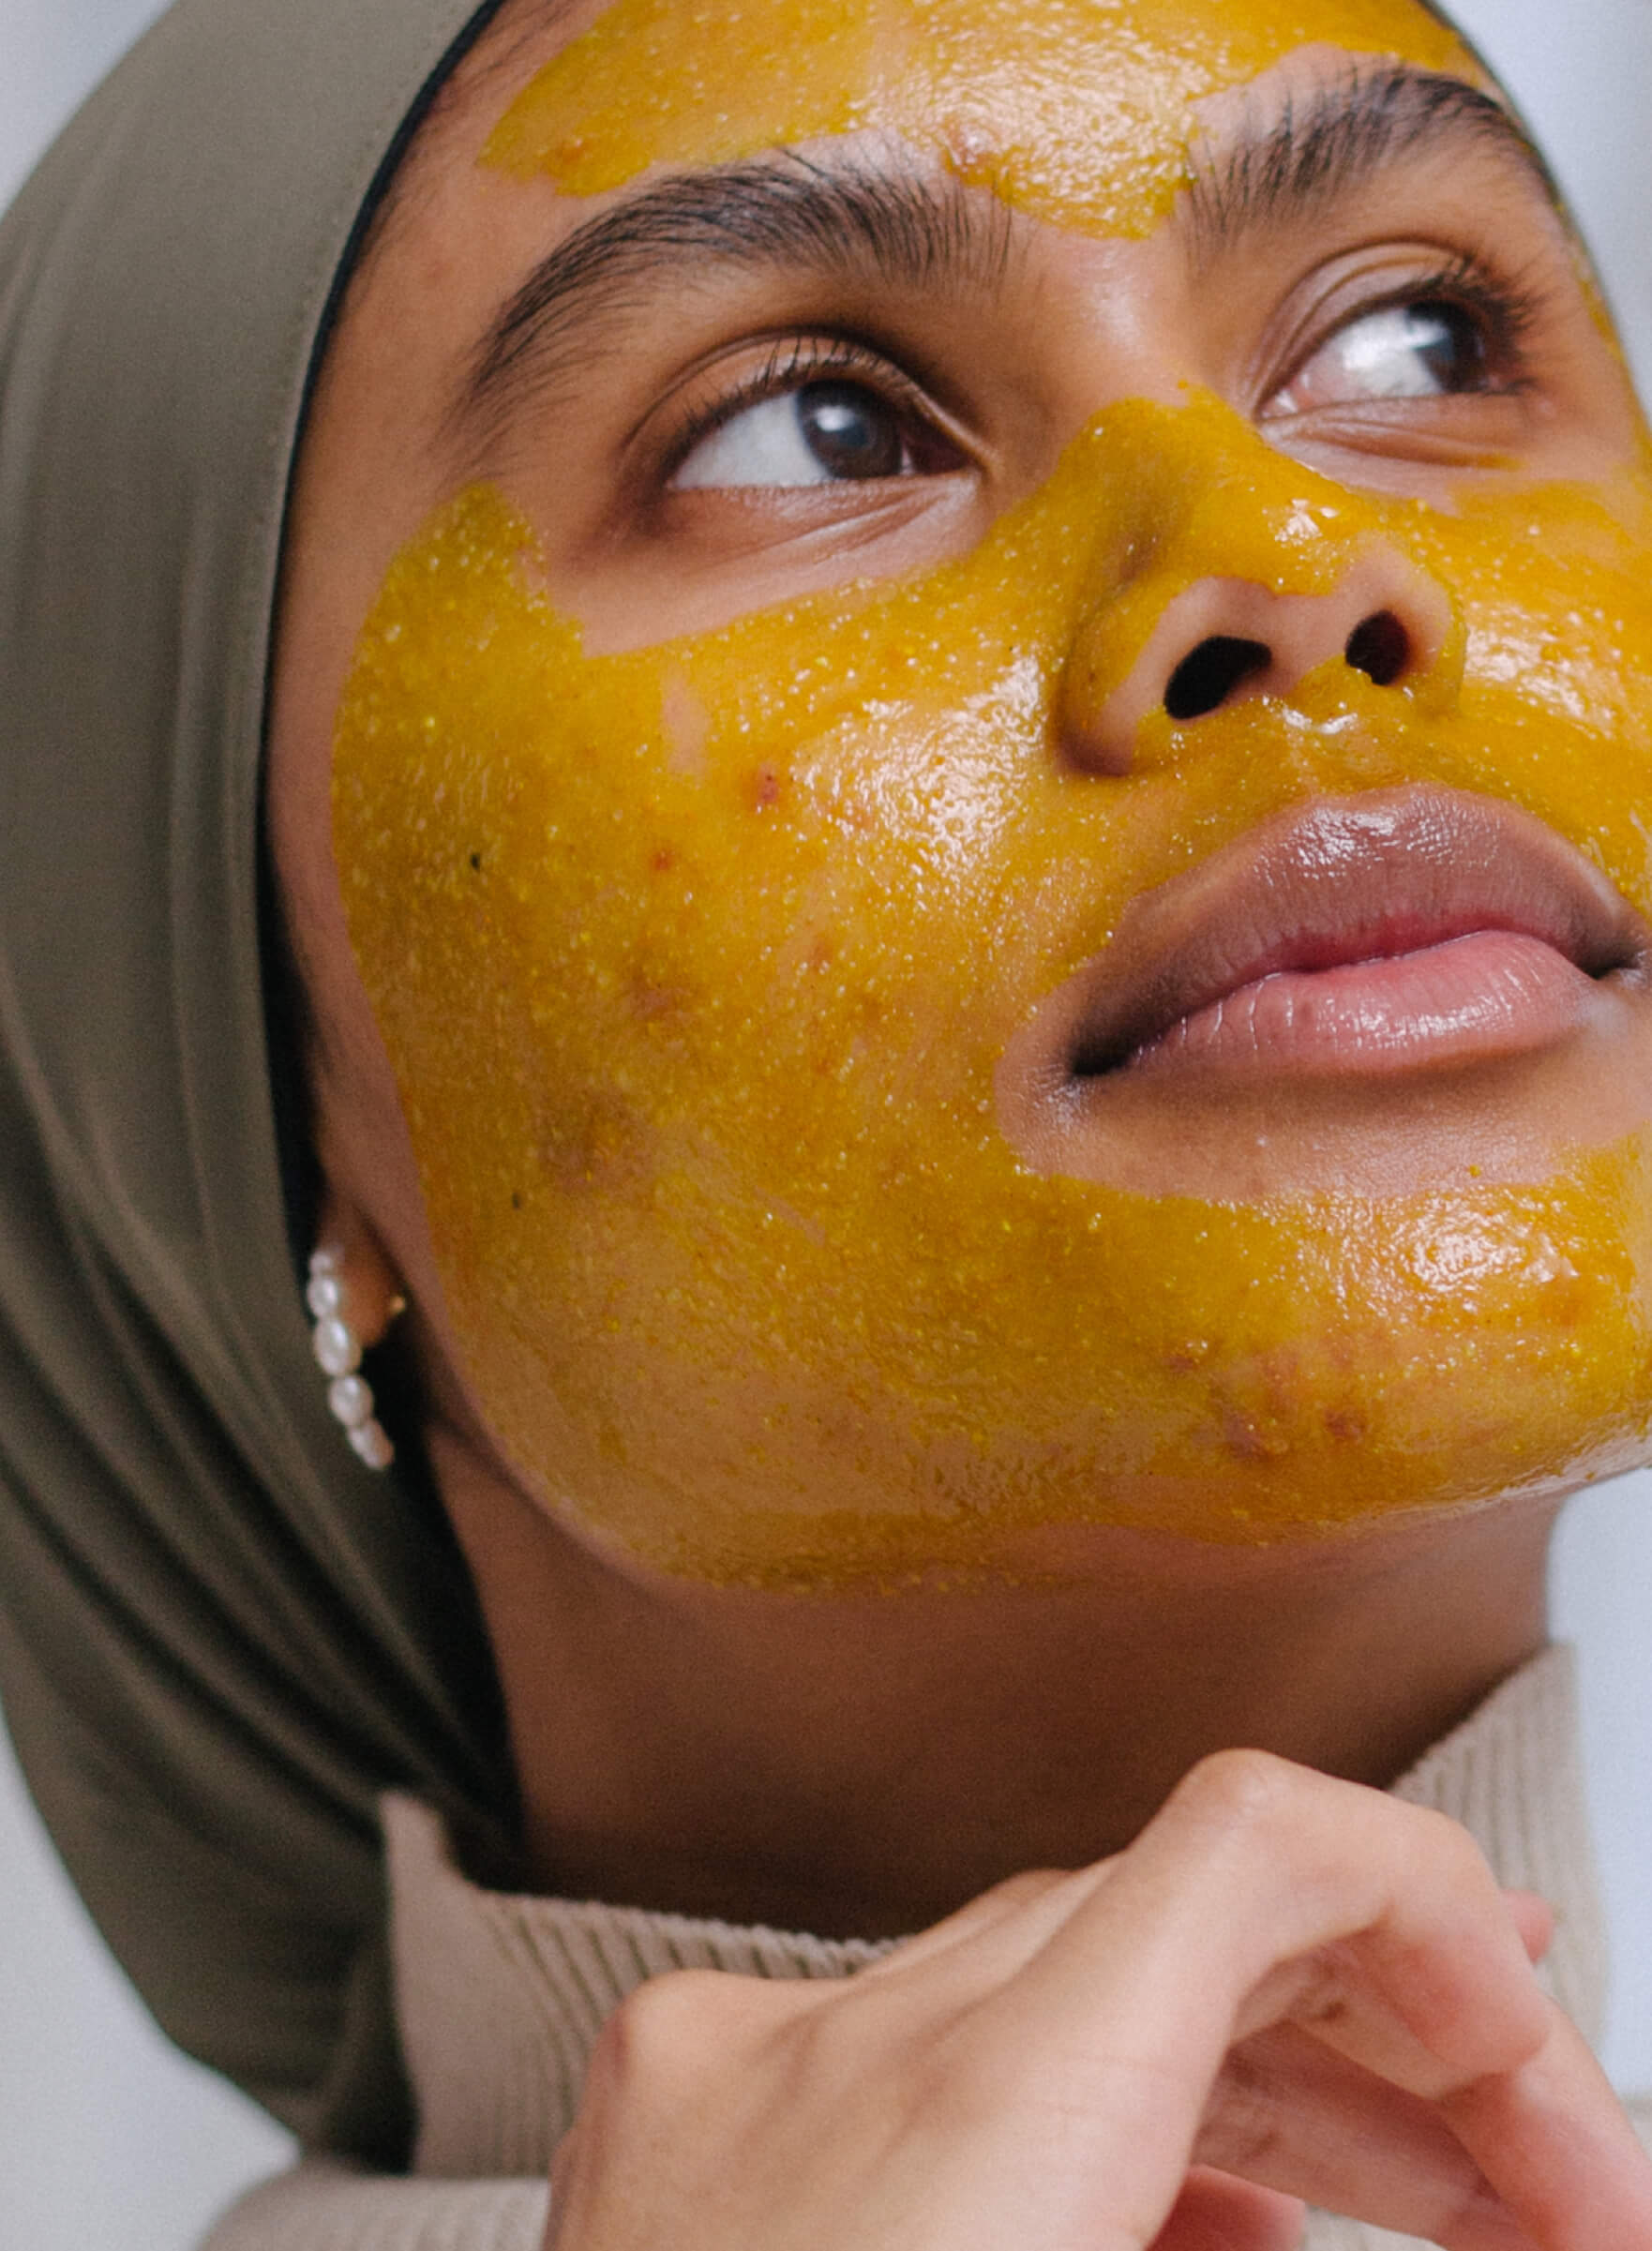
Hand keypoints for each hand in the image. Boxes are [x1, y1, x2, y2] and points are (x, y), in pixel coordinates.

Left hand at [544, 1752, 1651, 2249]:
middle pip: (1165, 1912)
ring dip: (1255, 2067)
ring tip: (1422, 2189)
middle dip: (1391, 2032)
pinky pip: (930, 2048)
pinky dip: (1102, 2112)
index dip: (1441, 1917)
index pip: (1246, 1845)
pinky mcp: (681, 2110)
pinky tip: (1221, 2220)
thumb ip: (1249, 2228)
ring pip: (1054, 1974)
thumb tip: (1466, 2209)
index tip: (1541, 2083)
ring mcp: (730, 2069)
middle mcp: (822, 2053)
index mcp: (961, 2140)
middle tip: (1542, 2165)